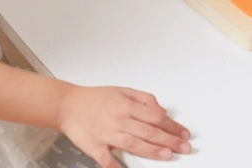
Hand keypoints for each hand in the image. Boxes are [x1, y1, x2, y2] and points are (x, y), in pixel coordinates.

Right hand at [59, 85, 190, 163]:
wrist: (67, 105)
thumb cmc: (94, 99)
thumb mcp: (123, 90)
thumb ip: (144, 99)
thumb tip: (161, 110)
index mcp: (126, 105)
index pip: (156, 116)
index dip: (172, 125)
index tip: (183, 133)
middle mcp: (118, 119)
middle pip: (149, 131)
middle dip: (170, 140)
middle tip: (184, 147)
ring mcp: (107, 134)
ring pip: (134, 144)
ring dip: (153, 151)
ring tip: (167, 155)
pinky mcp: (95, 147)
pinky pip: (108, 160)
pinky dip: (118, 167)